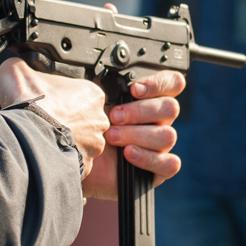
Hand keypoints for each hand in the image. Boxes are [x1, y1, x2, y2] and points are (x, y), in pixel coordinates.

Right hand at [0, 58, 108, 175]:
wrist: (24, 134)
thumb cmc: (28, 104)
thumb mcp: (19, 70)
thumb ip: (24, 66)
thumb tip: (16, 64)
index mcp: (92, 94)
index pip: (84, 97)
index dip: (66, 101)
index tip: (52, 105)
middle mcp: (99, 120)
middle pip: (87, 122)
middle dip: (71, 124)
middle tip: (48, 123)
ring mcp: (94, 145)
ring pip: (83, 144)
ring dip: (68, 143)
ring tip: (45, 140)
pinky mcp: (84, 166)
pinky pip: (75, 164)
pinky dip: (63, 161)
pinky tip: (47, 154)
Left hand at [83, 69, 183, 199]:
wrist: (74, 160)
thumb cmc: (83, 128)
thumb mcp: (90, 100)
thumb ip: (104, 85)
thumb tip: (107, 74)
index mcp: (147, 100)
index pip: (172, 83)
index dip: (159, 83)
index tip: (134, 89)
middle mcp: (158, 121)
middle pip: (170, 108)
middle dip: (140, 111)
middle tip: (114, 117)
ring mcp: (160, 147)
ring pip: (168, 135)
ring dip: (138, 134)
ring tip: (111, 137)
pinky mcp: (158, 171)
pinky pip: (170, 164)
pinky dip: (148, 157)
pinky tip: (128, 154)